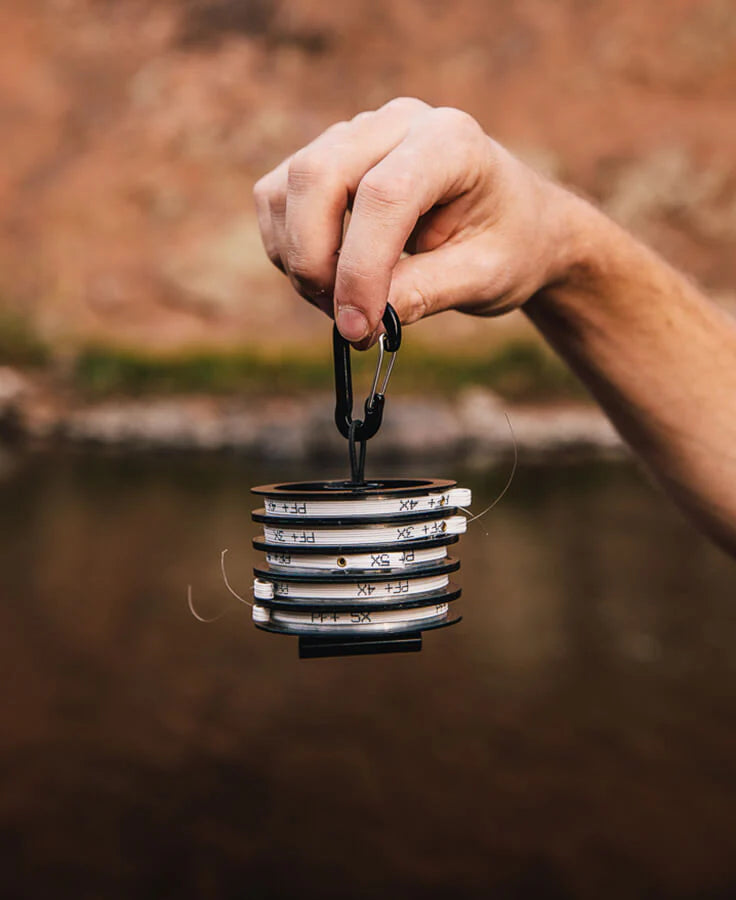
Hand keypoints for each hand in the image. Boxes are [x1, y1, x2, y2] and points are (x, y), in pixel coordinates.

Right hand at [254, 97, 579, 346]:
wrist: (511, 223)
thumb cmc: (506, 245)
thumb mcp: (484, 278)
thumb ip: (426, 293)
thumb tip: (362, 319)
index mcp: (451, 141)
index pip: (385, 193)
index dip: (361, 268)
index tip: (359, 329)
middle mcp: (398, 123)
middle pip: (318, 176)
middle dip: (315, 262)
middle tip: (347, 322)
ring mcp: (355, 135)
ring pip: (287, 189)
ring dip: (299, 260)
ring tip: (345, 305)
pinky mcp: (325, 158)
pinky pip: (276, 198)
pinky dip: (287, 249)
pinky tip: (329, 280)